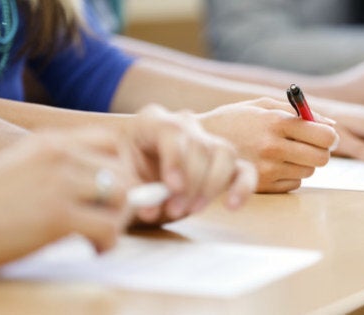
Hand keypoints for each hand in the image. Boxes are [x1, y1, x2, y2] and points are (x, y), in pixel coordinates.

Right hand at [0, 129, 136, 274]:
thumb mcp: (23, 164)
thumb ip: (61, 166)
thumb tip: (106, 184)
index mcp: (50, 141)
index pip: (111, 141)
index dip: (121, 168)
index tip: (111, 192)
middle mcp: (59, 155)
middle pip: (122, 171)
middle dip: (123, 199)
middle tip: (109, 220)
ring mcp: (58, 183)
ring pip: (121, 196)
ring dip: (118, 220)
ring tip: (100, 235)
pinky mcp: (57, 215)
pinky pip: (108, 227)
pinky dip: (108, 242)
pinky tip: (93, 248)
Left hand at [123, 105, 256, 225]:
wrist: (134, 176)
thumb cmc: (126, 173)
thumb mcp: (120, 177)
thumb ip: (133, 191)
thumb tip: (150, 209)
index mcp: (152, 121)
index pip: (172, 131)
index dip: (175, 158)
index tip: (172, 187)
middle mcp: (184, 125)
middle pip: (200, 145)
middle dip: (191, 182)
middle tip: (175, 210)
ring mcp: (207, 141)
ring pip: (224, 153)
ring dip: (212, 186)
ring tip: (193, 210)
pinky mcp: (225, 164)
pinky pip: (244, 170)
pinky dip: (242, 188)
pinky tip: (231, 206)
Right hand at [198, 98, 338, 192]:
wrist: (200, 143)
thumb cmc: (235, 119)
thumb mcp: (262, 105)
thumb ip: (298, 111)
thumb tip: (331, 125)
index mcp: (275, 122)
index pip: (322, 135)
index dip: (330, 136)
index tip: (327, 136)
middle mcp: (272, 147)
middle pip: (321, 158)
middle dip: (321, 151)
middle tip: (311, 146)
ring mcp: (266, 169)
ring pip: (308, 171)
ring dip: (303, 163)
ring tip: (284, 153)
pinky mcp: (262, 186)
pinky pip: (294, 183)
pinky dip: (290, 175)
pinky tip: (274, 165)